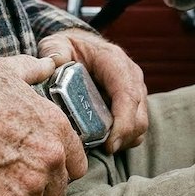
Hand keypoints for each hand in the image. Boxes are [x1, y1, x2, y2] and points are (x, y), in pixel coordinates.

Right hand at [0, 56, 87, 195]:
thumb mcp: (4, 70)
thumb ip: (34, 70)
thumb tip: (50, 63)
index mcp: (57, 129)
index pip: (77, 167)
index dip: (57, 169)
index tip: (36, 166)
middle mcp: (48, 161)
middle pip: (55, 194)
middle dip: (35, 190)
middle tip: (6, 178)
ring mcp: (25, 189)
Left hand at [38, 29, 148, 153]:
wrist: (82, 46)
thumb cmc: (69, 47)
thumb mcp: (57, 45)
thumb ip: (54, 52)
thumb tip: (55, 64)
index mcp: (114, 62)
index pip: (127, 94)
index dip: (123, 122)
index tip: (110, 144)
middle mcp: (131, 76)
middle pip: (139, 115)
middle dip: (124, 137)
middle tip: (102, 150)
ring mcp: (136, 91)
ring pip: (140, 124)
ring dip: (125, 140)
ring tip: (102, 147)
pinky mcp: (134, 104)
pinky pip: (136, 127)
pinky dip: (124, 138)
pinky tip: (105, 141)